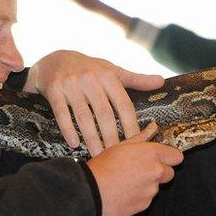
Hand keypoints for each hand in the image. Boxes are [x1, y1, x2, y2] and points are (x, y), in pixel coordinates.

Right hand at [25, 50, 163, 156]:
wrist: (54, 60)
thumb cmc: (89, 69)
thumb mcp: (112, 70)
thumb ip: (136, 79)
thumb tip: (161, 82)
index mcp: (108, 75)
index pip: (123, 104)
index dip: (131, 124)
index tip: (137, 143)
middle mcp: (90, 79)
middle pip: (104, 114)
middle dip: (111, 137)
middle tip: (117, 156)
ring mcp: (70, 84)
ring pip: (83, 117)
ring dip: (91, 138)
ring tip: (98, 154)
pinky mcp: (53, 90)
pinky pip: (61, 114)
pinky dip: (68, 130)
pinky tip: (74, 144)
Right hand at [87, 122, 183, 215]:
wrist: (91, 191)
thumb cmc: (103, 166)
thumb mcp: (120, 146)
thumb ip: (141, 137)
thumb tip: (153, 127)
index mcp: (152, 153)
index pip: (177, 156)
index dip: (169, 158)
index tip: (162, 159)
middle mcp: (156, 172)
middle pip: (170, 173)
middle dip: (159, 172)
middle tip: (140, 170)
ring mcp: (151, 190)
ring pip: (156, 187)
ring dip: (147, 185)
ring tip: (127, 182)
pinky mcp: (145, 205)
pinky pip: (146, 199)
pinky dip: (139, 197)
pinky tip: (124, 192)